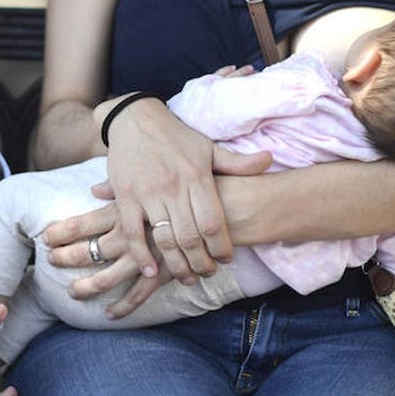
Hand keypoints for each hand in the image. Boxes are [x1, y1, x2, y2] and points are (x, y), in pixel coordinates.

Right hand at [101, 92, 270, 284]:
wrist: (134, 119)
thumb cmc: (175, 136)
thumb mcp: (208, 147)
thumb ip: (236, 163)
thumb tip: (268, 160)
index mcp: (197, 176)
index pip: (213, 222)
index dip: (221, 247)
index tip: (226, 259)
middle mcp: (173, 187)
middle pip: (190, 237)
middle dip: (201, 263)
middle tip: (207, 274)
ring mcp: (147, 193)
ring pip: (164, 239)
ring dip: (176, 265)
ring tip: (186, 277)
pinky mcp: (125, 196)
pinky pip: (133, 232)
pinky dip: (141, 255)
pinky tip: (150, 271)